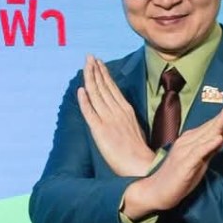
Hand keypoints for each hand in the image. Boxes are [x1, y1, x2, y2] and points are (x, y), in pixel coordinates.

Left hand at [77, 54, 155, 176]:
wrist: (141, 165)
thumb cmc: (138, 151)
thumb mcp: (134, 127)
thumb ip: (124, 116)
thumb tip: (118, 108)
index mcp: (126, 110)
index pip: (112, 88)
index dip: (104, 74)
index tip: (98, 63)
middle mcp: (117, 111)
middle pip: (104, 87)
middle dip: (96, 70)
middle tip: (89, 57)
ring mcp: (108, 120)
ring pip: (97, 95)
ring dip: (90, 79)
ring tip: (85, 65)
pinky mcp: (100, 131)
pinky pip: (91, 113)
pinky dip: (85, 101)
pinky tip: (81, 90)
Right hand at [123, 98, 222, 218]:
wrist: (155, 191)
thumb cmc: (178, 178)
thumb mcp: (199, 162)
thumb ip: (211, 148)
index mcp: (190, 140)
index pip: (210, 126)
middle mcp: (186, 143)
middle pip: (209, 127)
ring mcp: (184, 153)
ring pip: (204, 136)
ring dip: (218, 124)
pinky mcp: (184, 165)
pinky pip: (198, 153)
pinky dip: (208, 145)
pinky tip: (218, 138)